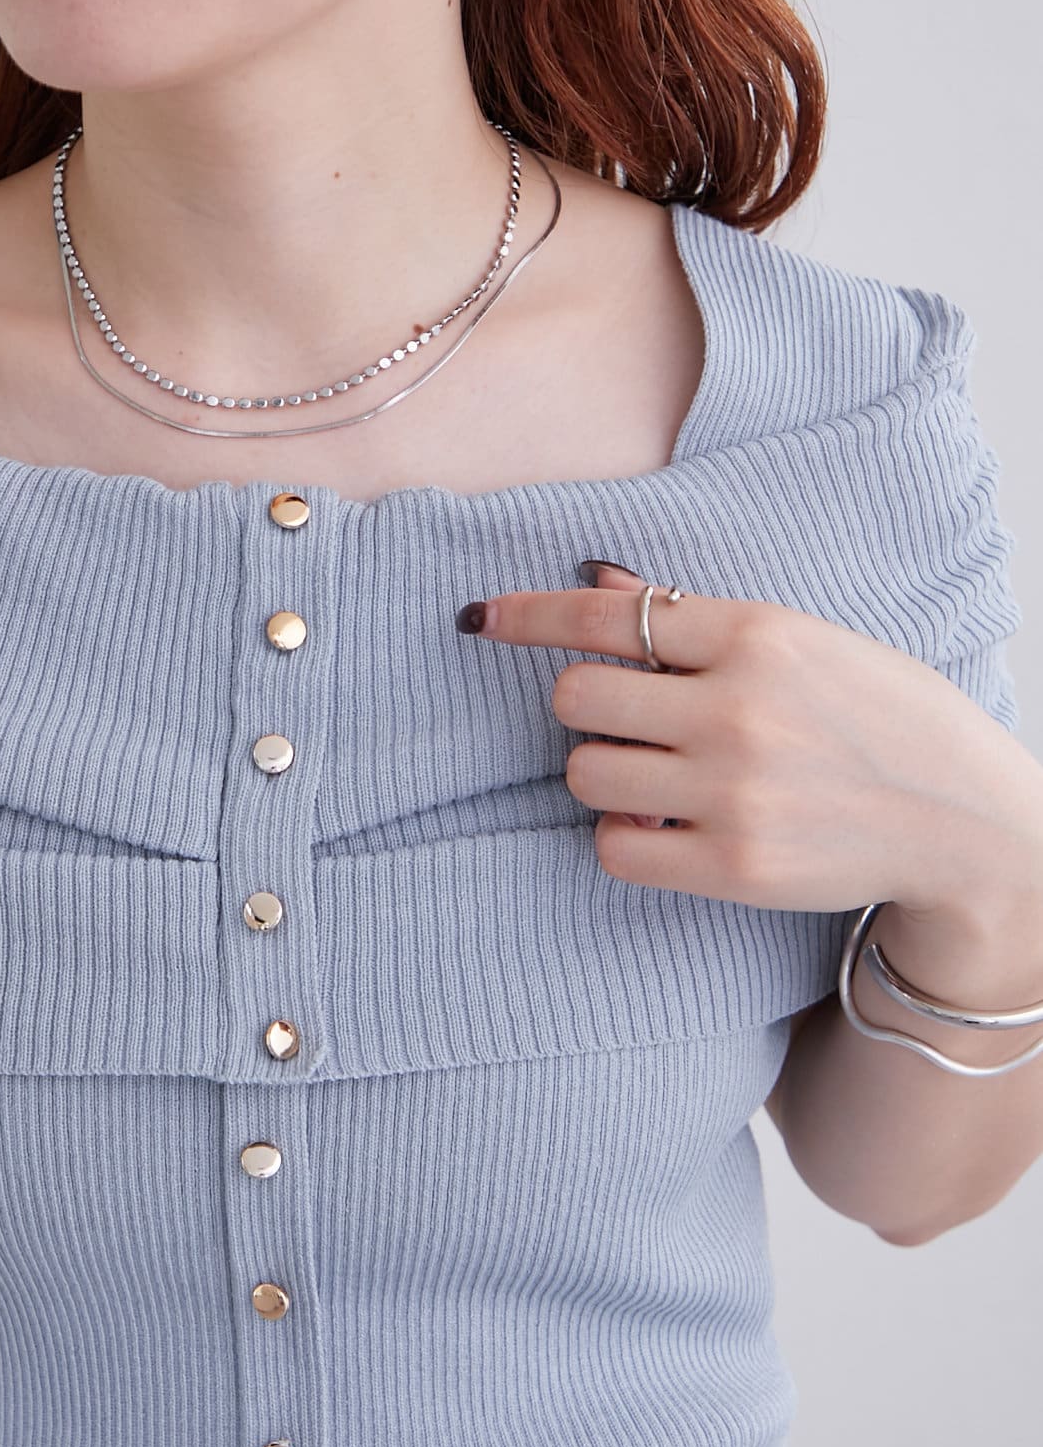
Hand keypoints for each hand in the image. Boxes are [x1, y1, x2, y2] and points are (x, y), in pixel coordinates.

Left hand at [456, 559, 1036, 916]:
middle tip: (627, 724)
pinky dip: (624, 838)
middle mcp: (737, 708)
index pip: (608, 614)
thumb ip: (699, 619)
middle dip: (586, 710)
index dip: (530, 615)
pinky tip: (665, 827)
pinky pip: (612, 848)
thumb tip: (600, 581)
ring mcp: (733, 791)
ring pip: (584, 775)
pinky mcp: (732, 865)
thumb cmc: (878, 720)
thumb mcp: (805, 643)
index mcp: (756, 635)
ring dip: (604, 776)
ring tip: (658, 779)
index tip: (485, 620)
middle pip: (575, 699)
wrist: (961, 820)